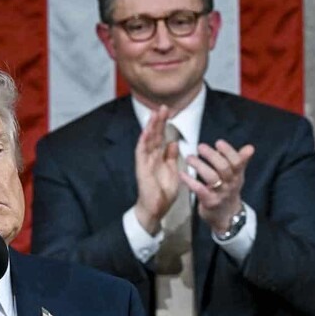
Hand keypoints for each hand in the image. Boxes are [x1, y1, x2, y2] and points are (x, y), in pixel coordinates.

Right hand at [133, 106, 181, 234]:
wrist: (155, 209)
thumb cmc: (163, 193)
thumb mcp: (172, 172)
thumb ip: (171, 157)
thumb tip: (173, 143)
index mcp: (159, 157)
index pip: (161, 137)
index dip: (164, 124)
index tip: (168, 111)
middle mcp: (150, 157)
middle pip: (154, 135)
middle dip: (158, 121)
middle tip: (162, 106)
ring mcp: (144, 162)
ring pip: (147, 140)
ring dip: (150, 127)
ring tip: (154, 114)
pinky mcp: (141, 168)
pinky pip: (141, 153)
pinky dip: (143, 141)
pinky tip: (146, 131)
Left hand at [182, 139, 255, 234]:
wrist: (226, 217)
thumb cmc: (228, 192)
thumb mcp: (237, 177)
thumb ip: (241, 160)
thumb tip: (250, 147)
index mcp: (237, 175)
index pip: (237, 161)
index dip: (228, 151)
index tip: (218, 142)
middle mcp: (230, 184)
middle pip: (224, 167)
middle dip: (212, 156)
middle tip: (200, 147)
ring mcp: (220, 194)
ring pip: (211, 177)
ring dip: (199, 165)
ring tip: (189, 158)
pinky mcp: (209, 202)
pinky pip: (199, 190)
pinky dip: (190, 181)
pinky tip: (182, 174)